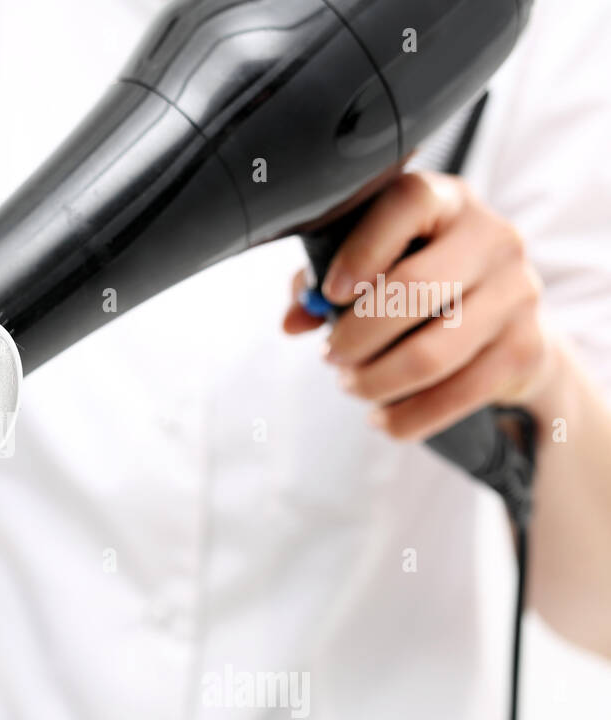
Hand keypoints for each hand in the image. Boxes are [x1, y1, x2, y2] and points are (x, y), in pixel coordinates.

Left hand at [282, 170, 553, 440]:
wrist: (505, 321)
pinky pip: (457, 395)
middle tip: (331, 357)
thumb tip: (294, 319)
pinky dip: (406, 417)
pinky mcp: (525, 348)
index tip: (330, 294)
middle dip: (356, 336)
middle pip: (415, 289)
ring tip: (351, 385)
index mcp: (447, 201)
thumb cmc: (420, 282)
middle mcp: (492, 238)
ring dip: (375, 382)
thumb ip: (323, 282)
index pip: (408, 204)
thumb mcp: (372, 265)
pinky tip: (382, 417)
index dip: (361, 251)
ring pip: (431, 354)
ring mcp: (518, 293)